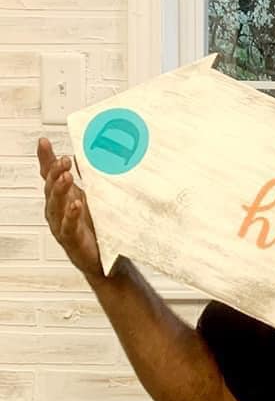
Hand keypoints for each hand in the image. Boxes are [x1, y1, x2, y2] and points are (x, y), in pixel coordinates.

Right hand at [37, 137, 103, 279]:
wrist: (105, 258)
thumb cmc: (95, 226)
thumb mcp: (93, 196)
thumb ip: (88, 176)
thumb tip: (88, 153)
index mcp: (62, 196)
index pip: (50, 175)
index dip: (45, 159)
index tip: (43, 142)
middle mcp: (57, 209)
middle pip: (50, 187)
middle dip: (55, 172)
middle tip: (63, 160)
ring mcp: (62, 225)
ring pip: (55, 205)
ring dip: (60, 189)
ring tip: (66, 176)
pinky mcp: (72, 239)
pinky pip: (68, 226)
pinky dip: (71, 214)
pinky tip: (75, 204)